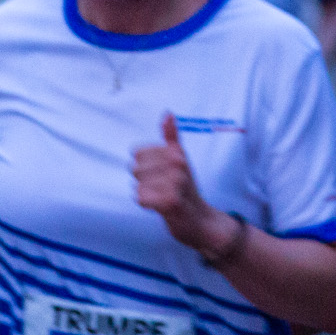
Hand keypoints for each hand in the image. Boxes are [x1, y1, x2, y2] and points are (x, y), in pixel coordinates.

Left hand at [134, 113, 225, 252]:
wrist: (201, 220)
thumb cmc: (186, 189)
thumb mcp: (181, 159)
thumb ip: (172, 137)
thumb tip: (167, 113)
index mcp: (176, 152)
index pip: (137, 153)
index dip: (144, 166)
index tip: (160, 173)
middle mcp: (177, 164)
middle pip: (134, 169)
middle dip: (144, 181)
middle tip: (162, 188)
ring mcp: (175, 183)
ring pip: (137, 185)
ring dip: (146, 194)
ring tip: (163, 197)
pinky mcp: (170, 201)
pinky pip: (140, 198)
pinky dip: (147, 205)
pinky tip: (161, 207)